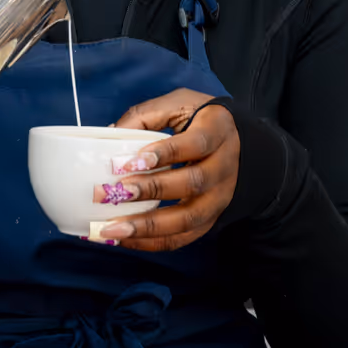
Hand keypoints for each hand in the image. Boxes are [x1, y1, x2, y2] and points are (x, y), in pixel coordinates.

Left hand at [95, 89, 238, 251]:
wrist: (239, 142)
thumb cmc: (201, 120)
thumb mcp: (178, 104)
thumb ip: (145, 116)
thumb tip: (109, 135)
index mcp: (217, 132)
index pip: (195, 144)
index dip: (164, 154)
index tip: (130, 162)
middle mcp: (224, 167)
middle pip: (192, 183)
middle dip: (150, 191)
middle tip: (113, 194)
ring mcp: (220, 197)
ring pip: (188, 218)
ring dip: (147, 227)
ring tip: (111, 229)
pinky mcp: (211, 218)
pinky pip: (184, 237)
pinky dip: (152, 243)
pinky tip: (123, 239)